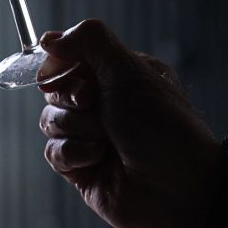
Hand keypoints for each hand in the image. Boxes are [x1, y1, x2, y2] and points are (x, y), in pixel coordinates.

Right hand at [38, 19, 221, 227]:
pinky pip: (53, 152)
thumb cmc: (163, 127)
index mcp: (119, 75)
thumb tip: (49, 38)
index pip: (70, 57)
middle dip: (72, 98)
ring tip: (107, 139)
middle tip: (97, 105)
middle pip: (54, 89)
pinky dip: (75, 153)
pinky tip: (99, 159)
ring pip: (49, 120)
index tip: (63, 69)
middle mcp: (104, 103)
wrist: (178, 189)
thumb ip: (89, 41)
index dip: (61, 63)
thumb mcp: (129, 70)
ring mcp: (91, 135)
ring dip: (77, 128)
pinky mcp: (81, 167)